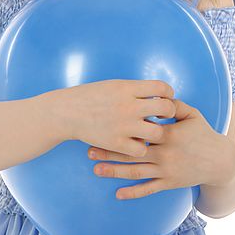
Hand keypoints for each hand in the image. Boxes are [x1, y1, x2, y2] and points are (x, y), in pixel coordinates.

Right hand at [55, 79, 175, 156]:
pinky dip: (140, 147)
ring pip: (158, 133)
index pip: (162, 87)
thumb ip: (136, 89)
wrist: (66, 112)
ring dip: (157, 133)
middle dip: (168, 113)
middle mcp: (128, 106)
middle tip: (162, 116)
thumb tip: (159, 94)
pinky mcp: (116, 143)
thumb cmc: (91, 97)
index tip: (163, 99)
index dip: (168, 94)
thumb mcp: (114, 85)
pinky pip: (141, 149)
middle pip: (166, 109)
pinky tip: (134, 142)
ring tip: (149, 131)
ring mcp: (123, 126)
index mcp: (128, 88)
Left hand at [88, 99, 234, 199]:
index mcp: (168, 135)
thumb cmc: (204, 134)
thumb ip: (173, 105)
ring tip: (96, 170)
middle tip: (89, 150)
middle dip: (109, 152)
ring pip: (136, 172)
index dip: (121, 130)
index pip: (140, 131)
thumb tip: (156, 96)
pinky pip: (148, 189)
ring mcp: (166, 170)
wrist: (220, 161)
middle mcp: (165, 154)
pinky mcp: (169, 183)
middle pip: (131, 153)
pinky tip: (117, 194)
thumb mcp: (192, 114)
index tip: (102, 127)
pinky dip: (133, 193)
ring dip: (115, 172)